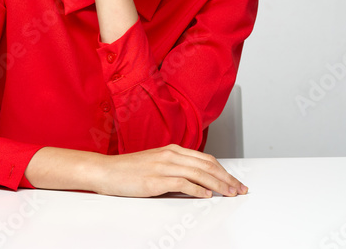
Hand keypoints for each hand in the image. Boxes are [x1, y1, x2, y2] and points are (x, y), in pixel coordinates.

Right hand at [90, 144, 247, 198]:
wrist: (106, 171)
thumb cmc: (129, 169)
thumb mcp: (156, 164)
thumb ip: (176, 169)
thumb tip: (196, 182)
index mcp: (172, 150)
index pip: (206, 159)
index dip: (223, 170)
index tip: (235, 181)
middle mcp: (170, 155)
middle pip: (207, 165)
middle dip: (227, 178)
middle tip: (239, 189)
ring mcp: (163, 166)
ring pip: (199, 173)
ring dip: (218, 185)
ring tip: (230, 193)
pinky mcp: (156, 179)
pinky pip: (182, 183)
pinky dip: (198, 189)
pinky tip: (207, 195)